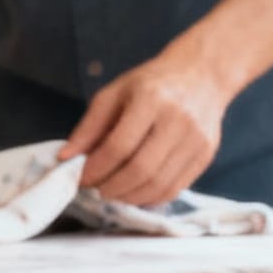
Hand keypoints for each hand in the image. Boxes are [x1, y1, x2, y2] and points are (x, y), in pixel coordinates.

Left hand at [61, 46, 231, 206]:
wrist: (201, 75)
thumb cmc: (150, 84)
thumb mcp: (113, 94)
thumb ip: (89, 127)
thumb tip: (65, 158)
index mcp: (151, 99)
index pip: (119, 146)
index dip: (96, 168)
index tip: (80, 178)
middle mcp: (179, 121)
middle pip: (141, 169)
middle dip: (111, 187)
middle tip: (95, 189)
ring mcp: (197, 140)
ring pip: (159, 185)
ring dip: (129, 197)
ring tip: (112, 192)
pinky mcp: (206, 155)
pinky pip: (175, 188)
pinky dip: (150, 198)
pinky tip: (133, 192)